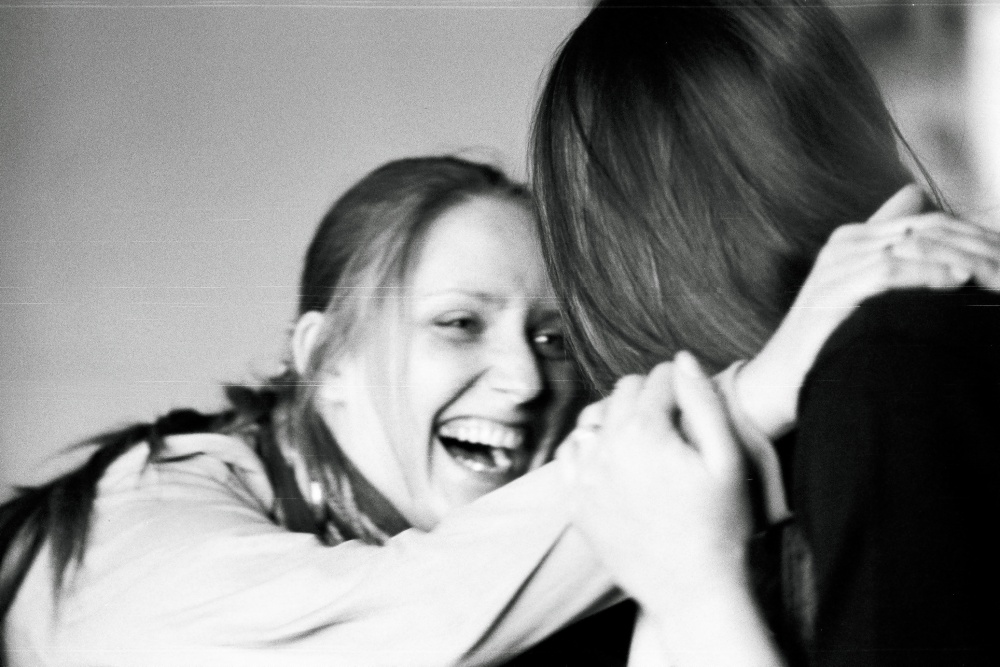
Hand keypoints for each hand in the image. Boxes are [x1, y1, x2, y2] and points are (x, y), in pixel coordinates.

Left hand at [561, 352, 752, 615]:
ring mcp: (583, 477)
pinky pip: (570, 452)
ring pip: (593, 418)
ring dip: (617, 417)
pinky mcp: (574, 503)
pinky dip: (590, 446)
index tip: (692, 403)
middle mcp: (604, 449)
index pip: (656, 379)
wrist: (692, 591)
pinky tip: (615, 458)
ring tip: (647, 439)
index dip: (680, 385)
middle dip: (650, 396)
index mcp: (643, 432)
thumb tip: (681, 359)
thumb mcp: (728, 459)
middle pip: (622, 392)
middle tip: (674, 421)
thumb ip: (703, 401)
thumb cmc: (720, 525)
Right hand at [737, 184, 999, 438]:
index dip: (967, 232)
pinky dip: (924, 273)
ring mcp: (834, 268)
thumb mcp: (858, 287)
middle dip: (969, 243)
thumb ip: (885, 249)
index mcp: (851, 238)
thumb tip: (917, 199)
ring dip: (954, 257)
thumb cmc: (826, 336)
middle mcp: (842, 246)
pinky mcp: (831, 292)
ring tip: (988, 271)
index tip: (999, 253)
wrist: (780, 377)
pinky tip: (954, 281)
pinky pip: (886, 272)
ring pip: (908, 247)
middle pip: (921, 229)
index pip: (922, 220)